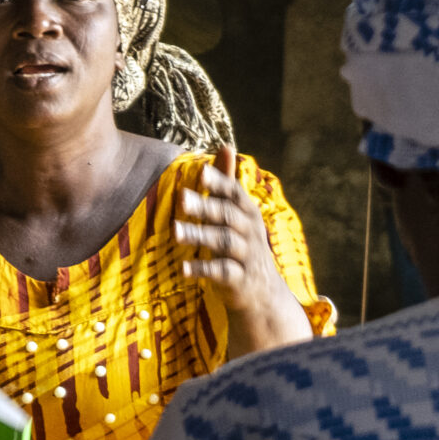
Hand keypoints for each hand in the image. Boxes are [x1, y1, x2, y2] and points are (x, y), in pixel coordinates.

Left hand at [175, 143, 314, 358]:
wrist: (263, 293)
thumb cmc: (243, 245)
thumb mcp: (237, 213)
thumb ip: (227, 182)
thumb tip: (226, 146)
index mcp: (247, 212)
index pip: (234, 193)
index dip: (219, 182)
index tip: (202, 171)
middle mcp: (250, 232)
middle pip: (227, 216)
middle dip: (205, 207)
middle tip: (181, 198)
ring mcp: (246, 256)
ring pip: (223, 242)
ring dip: (199, 235)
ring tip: (174, 231)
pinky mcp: (239, 280)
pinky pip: (222, 273)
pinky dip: (203, 270)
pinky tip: (183, 268)